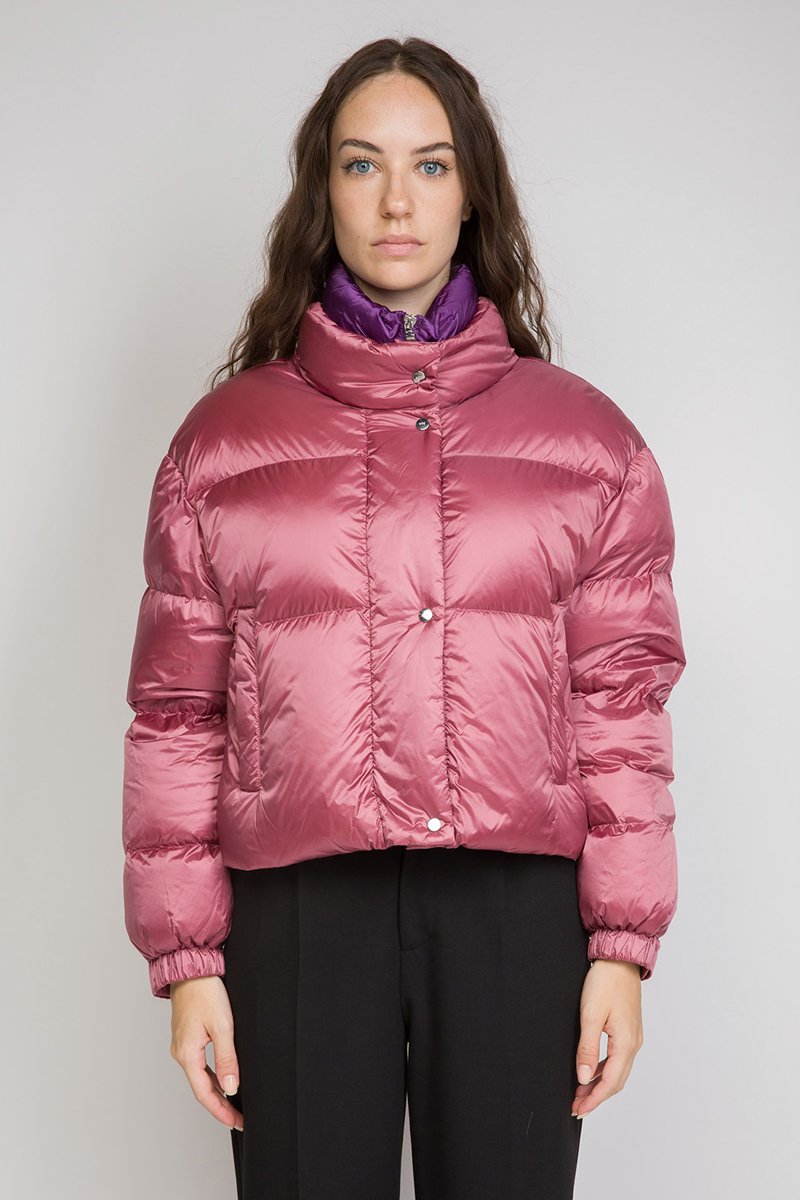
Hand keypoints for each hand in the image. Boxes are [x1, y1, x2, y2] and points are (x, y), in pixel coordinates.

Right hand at [169, 975, 243, 1131]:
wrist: (191, 967)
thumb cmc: (205, 992)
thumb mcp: (222, 1026)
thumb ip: (227, 1059)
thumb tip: (231, 1089)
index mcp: (187, 1054)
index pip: (204, 1094)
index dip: (221, 1111)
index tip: (237, 1123)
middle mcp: (180, 1053)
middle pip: (201, 1088)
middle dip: (220, 1105)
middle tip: (239, 1118)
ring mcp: (182, 1045)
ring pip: (200, 1077)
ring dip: (217, 1091)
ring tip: (235, 1103)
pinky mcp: (187, 1036)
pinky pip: (199, 1064)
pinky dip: (212, 1076)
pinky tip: (224, 1079)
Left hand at [571, 959, 643, 1117]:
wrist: (619, 959)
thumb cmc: (605, 982)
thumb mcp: (590, 1015)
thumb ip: (587, 1049)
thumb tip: (584, 1078)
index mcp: (626, 1043)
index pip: (610, 1082)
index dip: (594, 1099)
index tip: (578, 1109)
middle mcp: (634, 1044)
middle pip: (616, 1081)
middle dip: (596, 1096)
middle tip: (576, 1106)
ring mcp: (633, 1037)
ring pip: (617, 1071)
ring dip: (600, 1084)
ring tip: (580, 1092)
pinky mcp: (628, 1030)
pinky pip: (618, 1058)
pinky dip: (604, 1069)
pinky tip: (591, 1070)